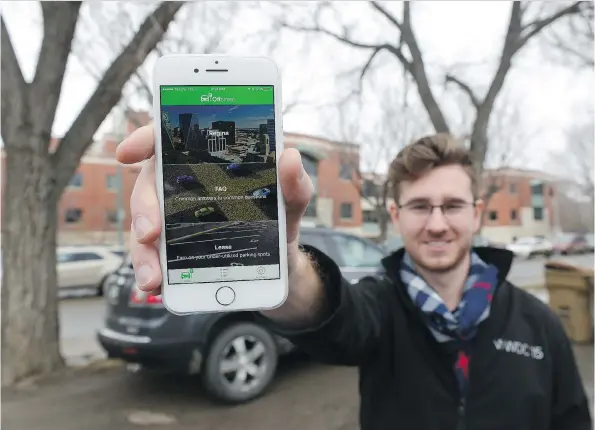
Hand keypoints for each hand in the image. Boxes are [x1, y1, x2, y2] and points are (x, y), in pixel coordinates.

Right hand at [116, 125, 313, 294]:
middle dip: (143, 209)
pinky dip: (152, 272)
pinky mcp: (177, 251)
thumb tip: (290, 157)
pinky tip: (158, 287)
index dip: (144, 141)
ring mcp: (177, 221)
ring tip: (152, 278)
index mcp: (208, 166)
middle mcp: (185, 189)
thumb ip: (294, 183)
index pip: (170, 143)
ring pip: (145, 228)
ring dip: (142, 253)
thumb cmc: (281, 221)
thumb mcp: (292, 204)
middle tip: (150, 232)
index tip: (126, 152)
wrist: (282, 266)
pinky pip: (155, 258)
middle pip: (150, 187)